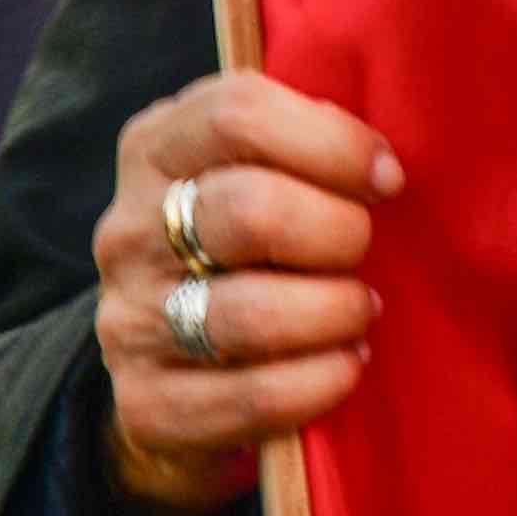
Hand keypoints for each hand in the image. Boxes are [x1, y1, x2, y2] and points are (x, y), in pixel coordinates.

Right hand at [91, 70, 398, 515]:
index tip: (387, 178)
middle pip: (248, 210)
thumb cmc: (251, 244)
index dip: (331, 142)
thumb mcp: (261, 171)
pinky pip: (249, 395)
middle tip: (365, 251)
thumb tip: (382, 164)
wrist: (178, 368)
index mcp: (157, 149)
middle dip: (338, 232)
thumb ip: (306, 144)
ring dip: (332, 311)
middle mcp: (129, 229)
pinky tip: (345, 366)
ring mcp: (129, 318)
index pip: (236, 114)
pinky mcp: (144, 401)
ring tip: (360, 311)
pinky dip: (317, 382)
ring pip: (248, 311)